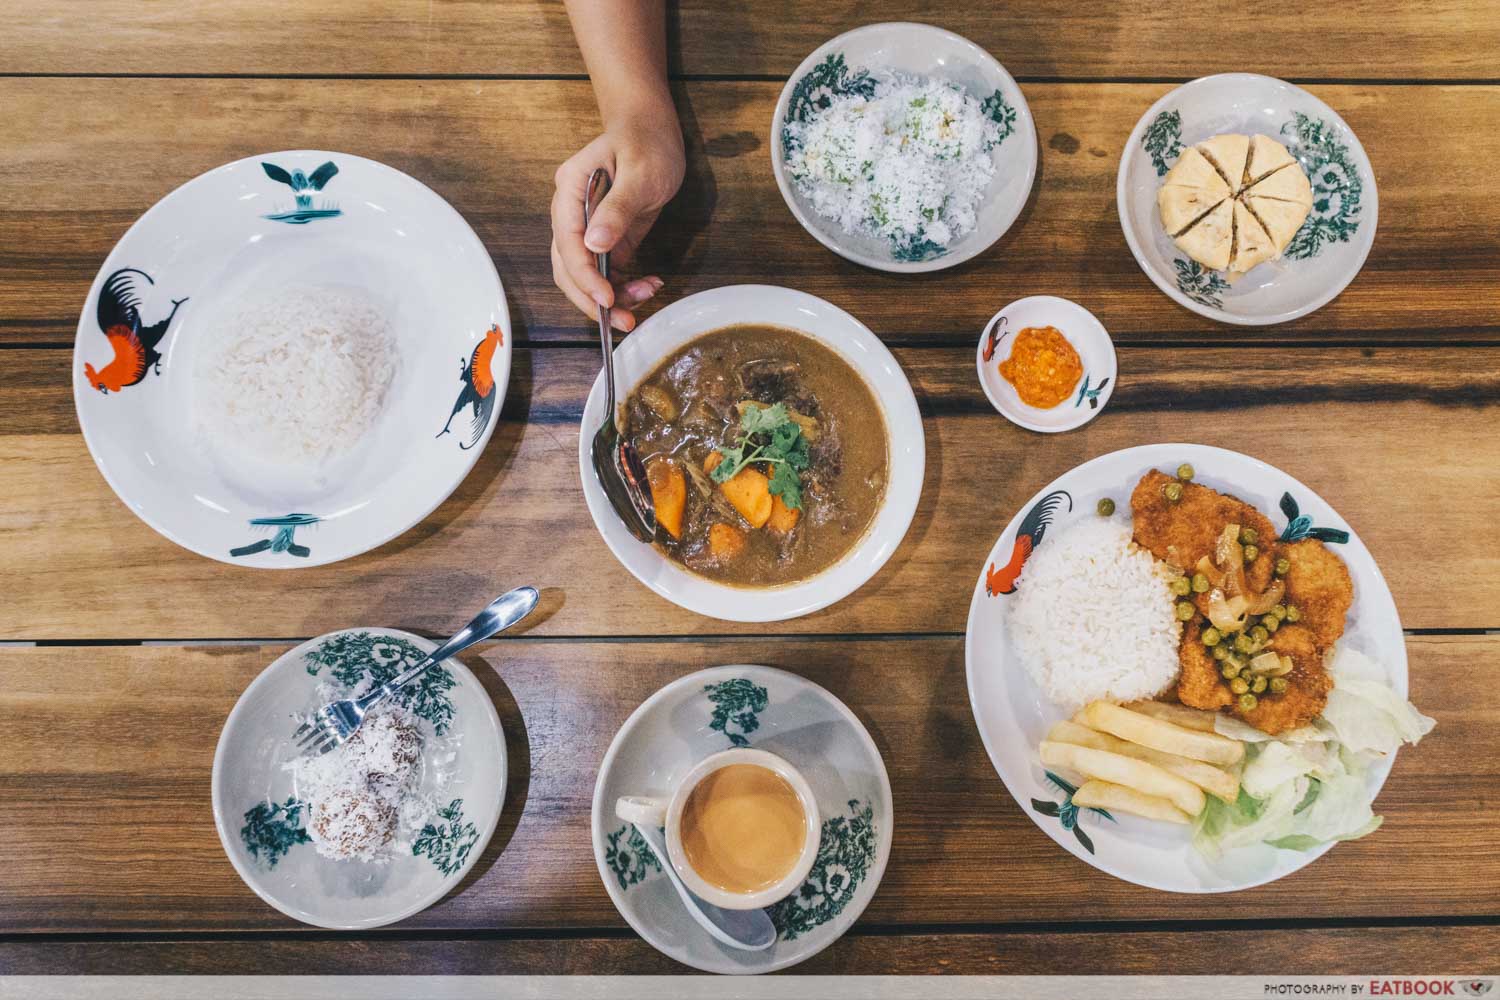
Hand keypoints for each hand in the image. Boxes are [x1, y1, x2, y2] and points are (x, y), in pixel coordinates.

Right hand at [551, 117, 684, 331]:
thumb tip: (595, 245)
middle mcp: (571, 213)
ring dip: (611, 295)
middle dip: (593, 298)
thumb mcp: (640, 170)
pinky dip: (624, 284)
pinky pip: (606, 271)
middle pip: (568, 267)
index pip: (567, 243)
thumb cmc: (646, 141)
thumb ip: (618, 207)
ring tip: (645, 296)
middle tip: (624, 320)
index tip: (606, 298)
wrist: (652, 130)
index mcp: (570, 191)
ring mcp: (587, 228)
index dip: (584, 277)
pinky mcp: (606, 238)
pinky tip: (648, 284)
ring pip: (586, 275)